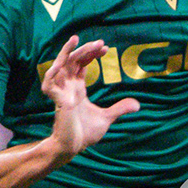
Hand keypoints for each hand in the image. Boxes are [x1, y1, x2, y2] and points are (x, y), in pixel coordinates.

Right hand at [43, 35, 138, 155]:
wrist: (73, 147)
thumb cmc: (84, 133)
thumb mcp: (107, 118)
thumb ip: (119, 109)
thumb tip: (138, 104)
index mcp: (77, 88)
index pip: (81, 64)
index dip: (90, 54)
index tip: (105, 48)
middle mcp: (67, 87)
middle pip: (72, 61)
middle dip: (85, 49)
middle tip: (100, 42)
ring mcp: (61, 93)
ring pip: (59, 66)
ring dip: (67, 53)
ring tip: (76, 39)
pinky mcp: (57, 102)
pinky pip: (49, 84)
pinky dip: (52, 73)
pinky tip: (60, 63)